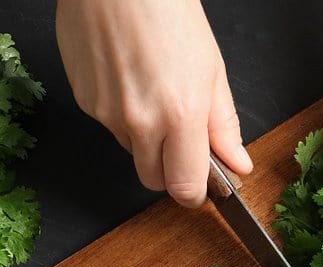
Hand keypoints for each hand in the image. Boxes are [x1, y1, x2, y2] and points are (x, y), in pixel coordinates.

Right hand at [56, 0, 252, 206]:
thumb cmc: (166, 10)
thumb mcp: (212, 69)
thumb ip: (223, 125)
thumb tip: (237, 163)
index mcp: (179, 115)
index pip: (184, 187)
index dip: (194, 192)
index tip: (201, 185)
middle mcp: (140, 122)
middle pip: (153, 180)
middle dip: (169, 170)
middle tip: (180, 138)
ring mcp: (107, 114)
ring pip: (130, 151)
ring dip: (145, 138)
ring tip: (153, 92)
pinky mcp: (84, 102)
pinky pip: (109, 125)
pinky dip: (121, 114)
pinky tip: (129, 79)